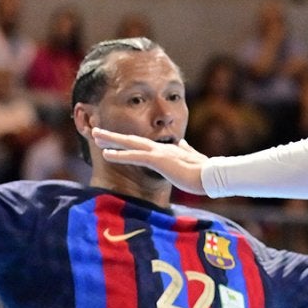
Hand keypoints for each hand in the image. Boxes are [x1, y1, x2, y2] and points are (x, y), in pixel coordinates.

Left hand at [94, 130, 208, 193]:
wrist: (213, 176)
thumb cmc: (205, 172)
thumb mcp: (193, 159)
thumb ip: (185, 150)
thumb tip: (182, 143)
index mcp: (168, 149)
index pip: (142, 144)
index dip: (127, 141)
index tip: (115, 140)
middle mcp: (161, 148)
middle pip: (132, 139)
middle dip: (113, 136)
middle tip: (96, 132)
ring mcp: (159, 153)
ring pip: (129, 143)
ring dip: (111, 139)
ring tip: (94, 136)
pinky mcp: (158, 160)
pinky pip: (134, 156)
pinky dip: (119, 154)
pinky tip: (105, 154)